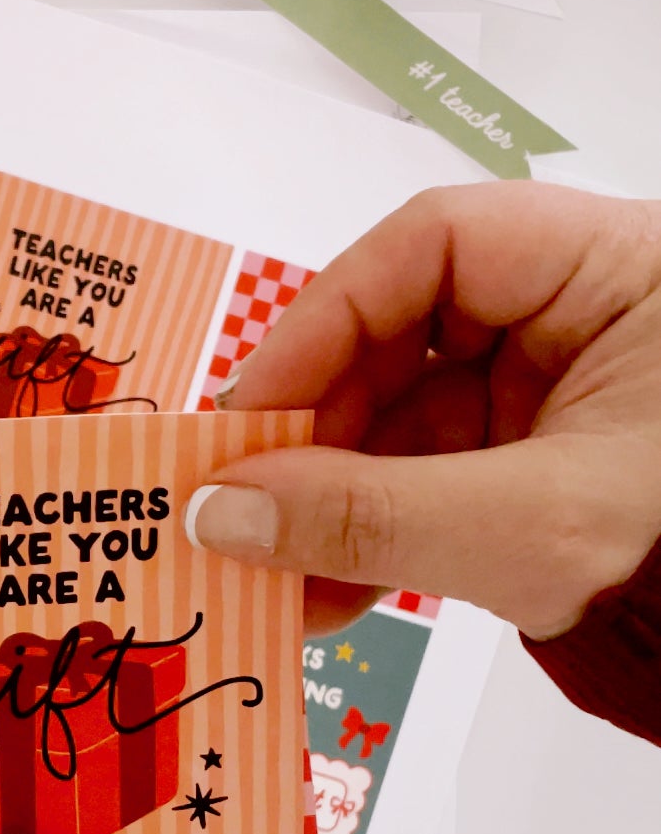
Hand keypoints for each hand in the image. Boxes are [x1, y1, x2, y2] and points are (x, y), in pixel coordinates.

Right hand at [187, 185, 660, 638]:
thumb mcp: (528, 529)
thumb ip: (367, 515)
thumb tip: (216, 508)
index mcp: (617, 268)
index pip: (435, 244)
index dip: (323, 320)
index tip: (249, 409)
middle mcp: (585, 311)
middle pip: (406, 331)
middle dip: (320, 430)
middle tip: (239, 503)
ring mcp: (562, 389)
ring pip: (409, 415)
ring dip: (335, 497)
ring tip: (271, 573)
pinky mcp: (544, 461)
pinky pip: (435, 477)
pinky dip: (378, 531)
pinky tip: (323, 589)